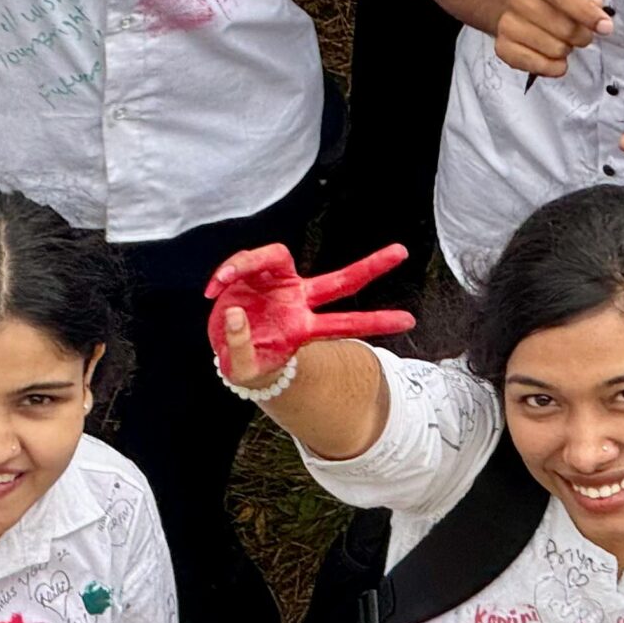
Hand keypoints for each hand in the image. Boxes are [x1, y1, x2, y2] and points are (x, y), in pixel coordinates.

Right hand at [203, 242, 417, 384]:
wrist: (225, 347)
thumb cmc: (245, 363)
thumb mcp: (240, 370)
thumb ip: (239, 349)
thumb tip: (237, 315)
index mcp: (303, 329)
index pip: (346, 323)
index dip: (376, 322)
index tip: (409, 322)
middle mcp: (300, 301)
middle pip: (342, 281)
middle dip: (373, 267)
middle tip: (404, 252)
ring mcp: (283, 285)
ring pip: (279, 256)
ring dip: (247, 264)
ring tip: (221, 282)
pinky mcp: (259, 272)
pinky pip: (246, 262)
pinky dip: (228, 272)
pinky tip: (213, 289)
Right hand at [494, 0, 610, 78]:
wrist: (521, 8)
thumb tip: (595, 3)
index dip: (586, 12)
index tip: (605, 27)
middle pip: (562, 27)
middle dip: (582, 36)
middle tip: (582, 34)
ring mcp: (507, 23)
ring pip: (554, 49)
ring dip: (567, 50)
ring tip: (563, 42)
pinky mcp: (503, 47)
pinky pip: (536, 65)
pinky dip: (553, 67)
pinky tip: (557, 60)